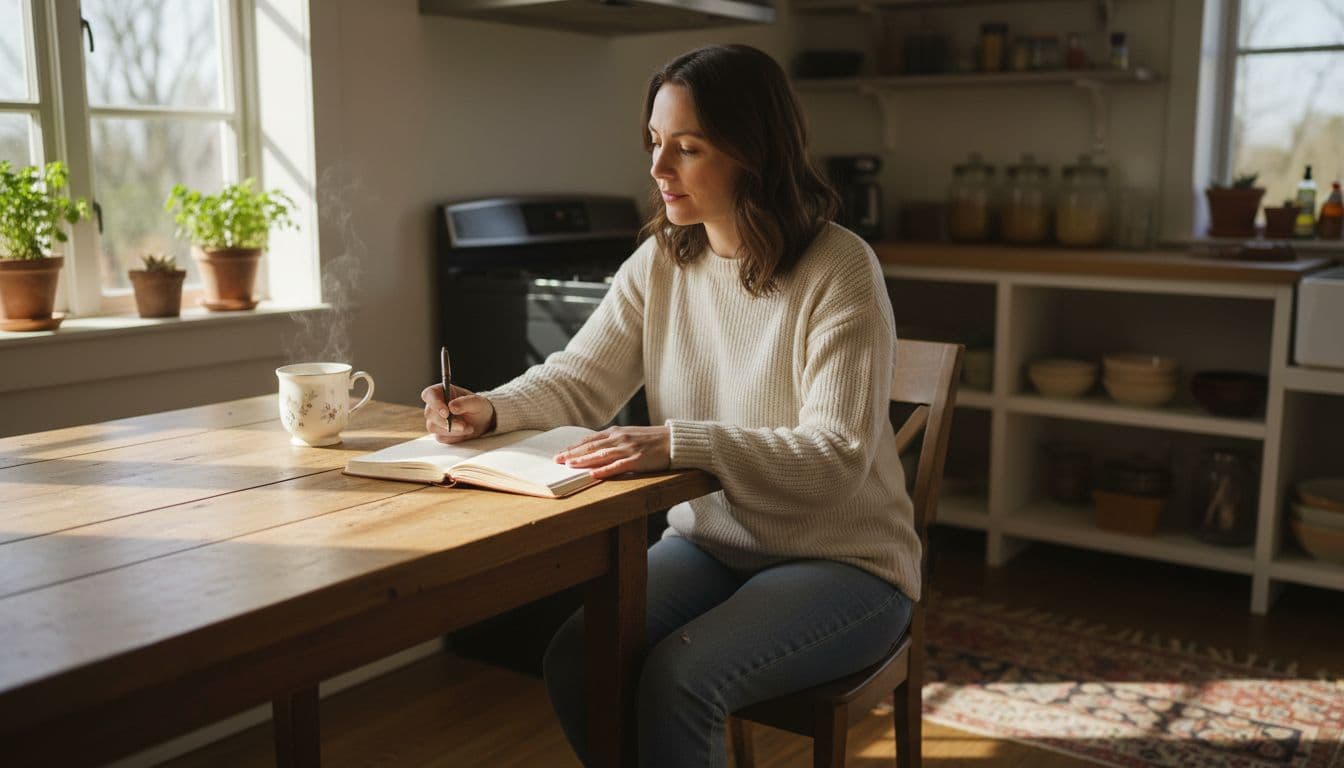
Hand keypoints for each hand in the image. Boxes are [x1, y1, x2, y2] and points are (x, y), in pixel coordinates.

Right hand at [421, 383, 495, 443]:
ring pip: (434, 427)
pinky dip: (454, 437)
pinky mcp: (438, 432)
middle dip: (446, 421)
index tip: (446, 412)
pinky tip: (464, 432)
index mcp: (441, 392)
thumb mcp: (478, 402)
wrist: (482, 422)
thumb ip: (466, 402)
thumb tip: (451, 406)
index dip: (434, 403)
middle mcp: (434, 405)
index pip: (429, 394)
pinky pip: (441, 437)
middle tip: (463, 425)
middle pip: (429, 413)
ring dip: (453, 430)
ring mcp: (434, 420)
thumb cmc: (478, 407)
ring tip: (469, 427)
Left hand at [553, 426, 670, 479]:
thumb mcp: (630, 435)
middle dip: (572, 453)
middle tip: (556, 460)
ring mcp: (628, 449)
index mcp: (616, 432)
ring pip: (601, 455)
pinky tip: (593, 474)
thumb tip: (596, 449)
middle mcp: (620, 438)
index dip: (573, 447)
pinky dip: (604, 470)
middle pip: (591, 447)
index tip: (560, 453)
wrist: (675, 440)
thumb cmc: (653, 439)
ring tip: (569, 466)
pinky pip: (618, 466)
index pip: (589, 440)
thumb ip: (614, 441)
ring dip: (583, 461)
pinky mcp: (638, 460)